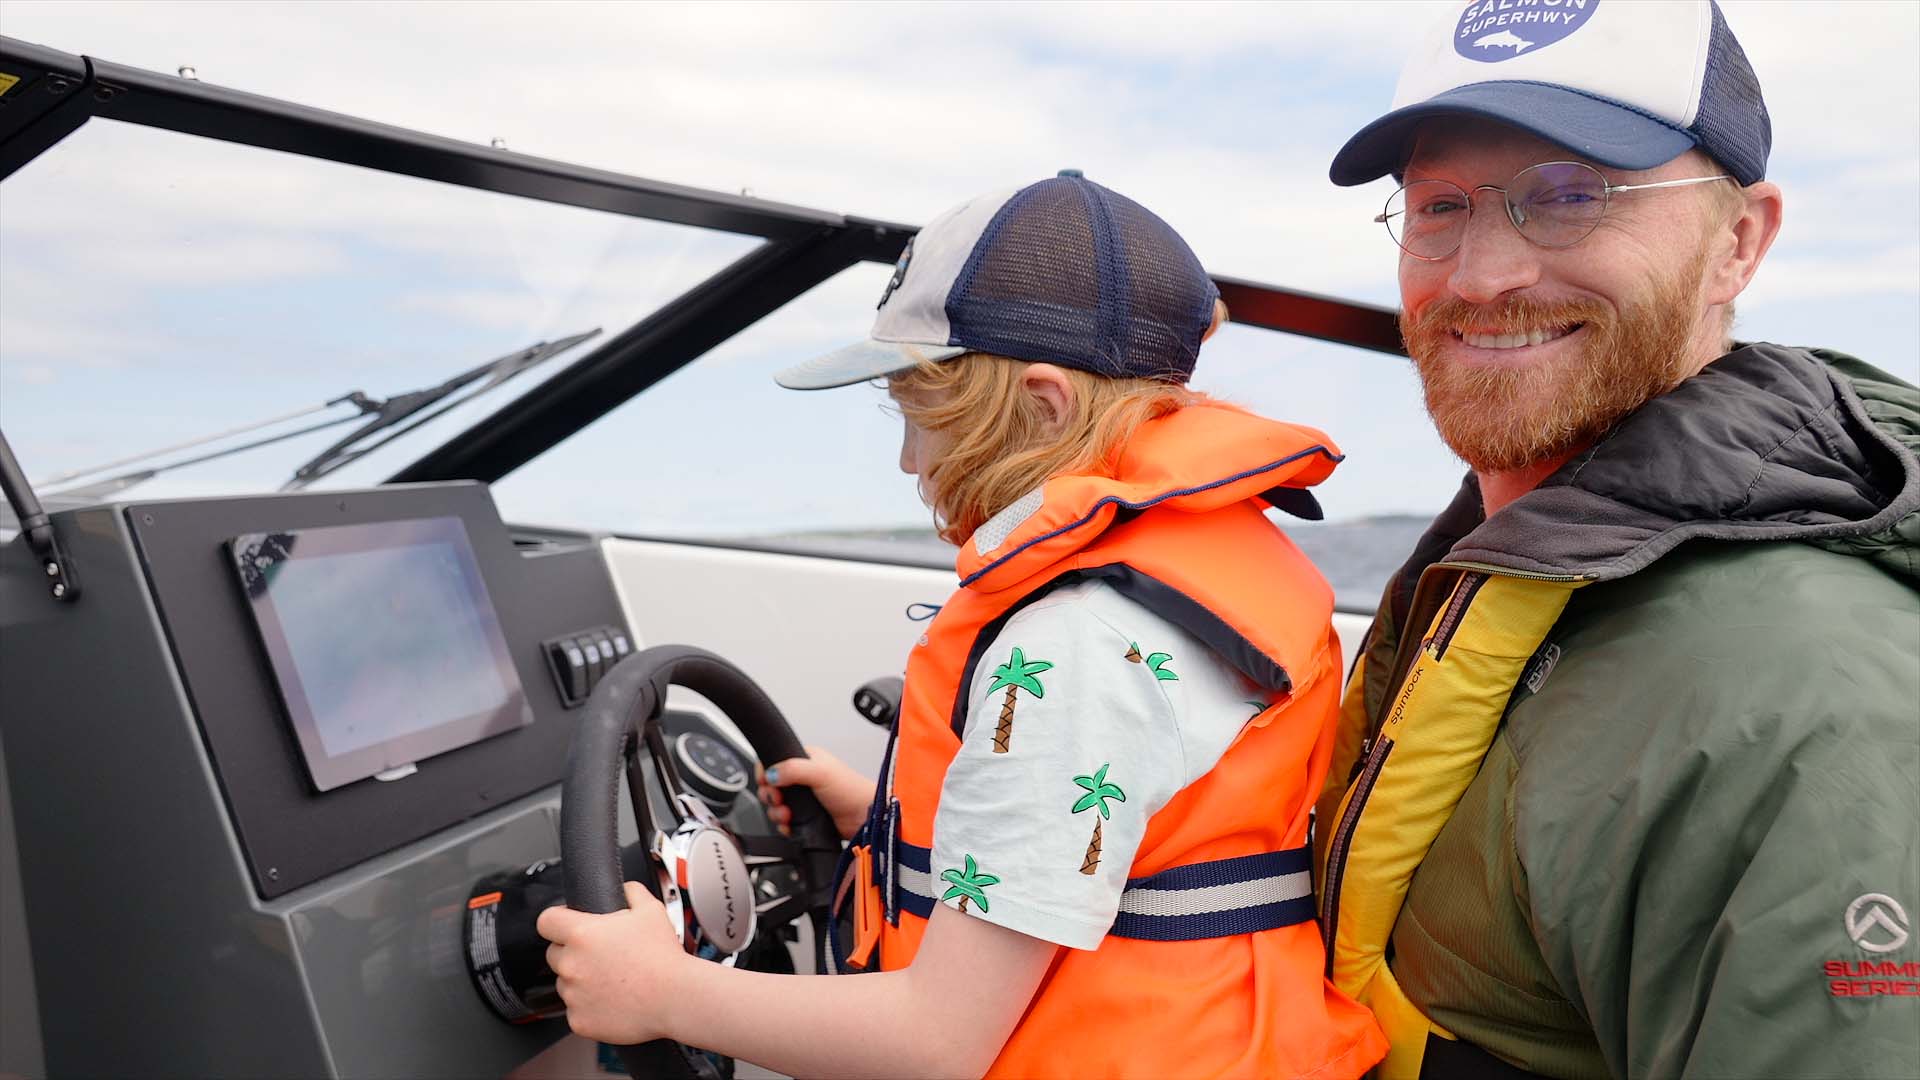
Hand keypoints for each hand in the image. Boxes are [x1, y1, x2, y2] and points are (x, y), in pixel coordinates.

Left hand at [537, 881, 686, 1045]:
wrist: (676, 998)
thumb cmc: (663, 956)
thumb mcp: (651, 909)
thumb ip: (631, 891)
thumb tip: (623, 889)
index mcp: (581, 934)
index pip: (546, 921)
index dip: (557, 920)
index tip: (567, 924)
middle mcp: (571, 964)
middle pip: (554, 954)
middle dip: (573, 953)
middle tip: (602, 956)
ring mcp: (573, 995)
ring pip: (566, 984)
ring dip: (582, 981)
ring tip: (613, 981)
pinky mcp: (579, 1020)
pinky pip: (577, 1010)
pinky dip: (590, 1007)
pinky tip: (614, 1001)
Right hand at [758, 746, 873, 840]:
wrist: (864, 818)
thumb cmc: (851, 790)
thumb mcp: (820, 772)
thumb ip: (792, 768)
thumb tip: (771, 773)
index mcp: (804, 760)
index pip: (773, 762)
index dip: (766, 772)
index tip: (767, 782)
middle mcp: (801, 779)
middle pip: (770, 786)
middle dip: (771, 796)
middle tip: (779, 800)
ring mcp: (802, 800)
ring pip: (775, 806)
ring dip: (777, 812)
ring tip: (788, 814)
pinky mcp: (804, 818)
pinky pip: (783, 822)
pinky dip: (784, 826)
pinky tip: (791, 825)